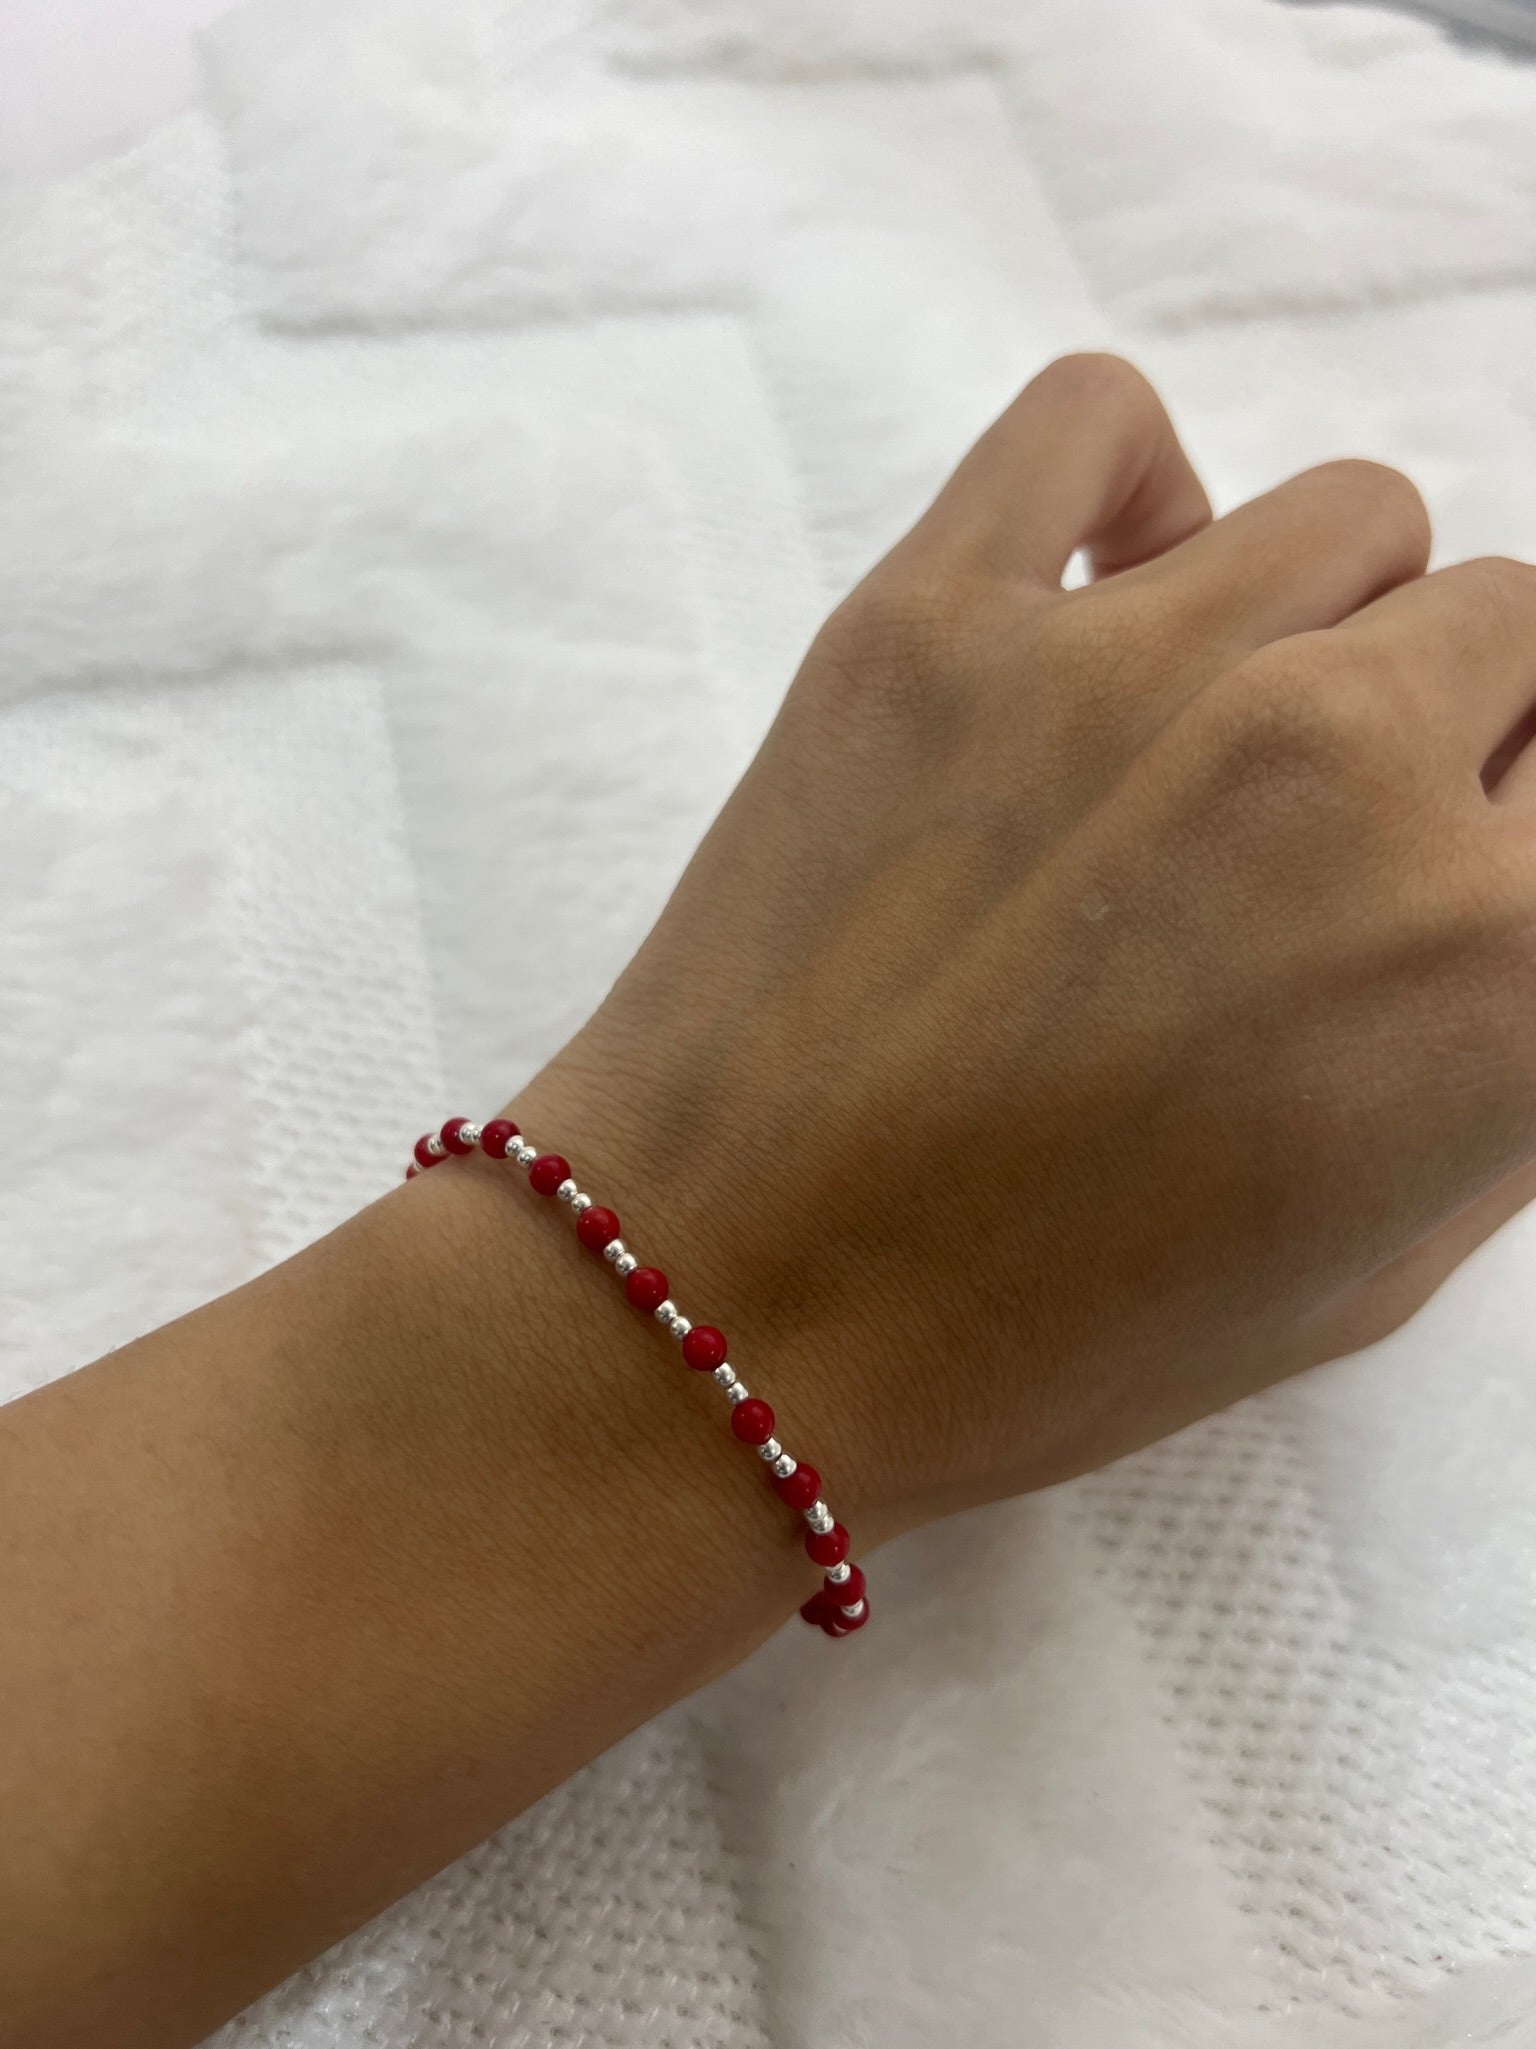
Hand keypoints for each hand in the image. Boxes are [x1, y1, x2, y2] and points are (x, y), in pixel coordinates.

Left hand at [518, 353, 1535, 1530]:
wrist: (738, 1307)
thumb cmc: (1052, 1337)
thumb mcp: (1378, 1262)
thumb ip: (1518, 1052)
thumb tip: (1516, 885)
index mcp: (1497, 959)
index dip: (1513, 838)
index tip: (1443, 879)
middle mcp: (1346, 768)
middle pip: (1509, 625)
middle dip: (1450, 735)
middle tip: (1311, 851)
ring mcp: (1128, 664)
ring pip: (1351, 517)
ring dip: (1317, 625)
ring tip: (1204, 746)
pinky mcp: (934, 615)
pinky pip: (1097, 420)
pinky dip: (1132, 489)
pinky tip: (1104, 602)